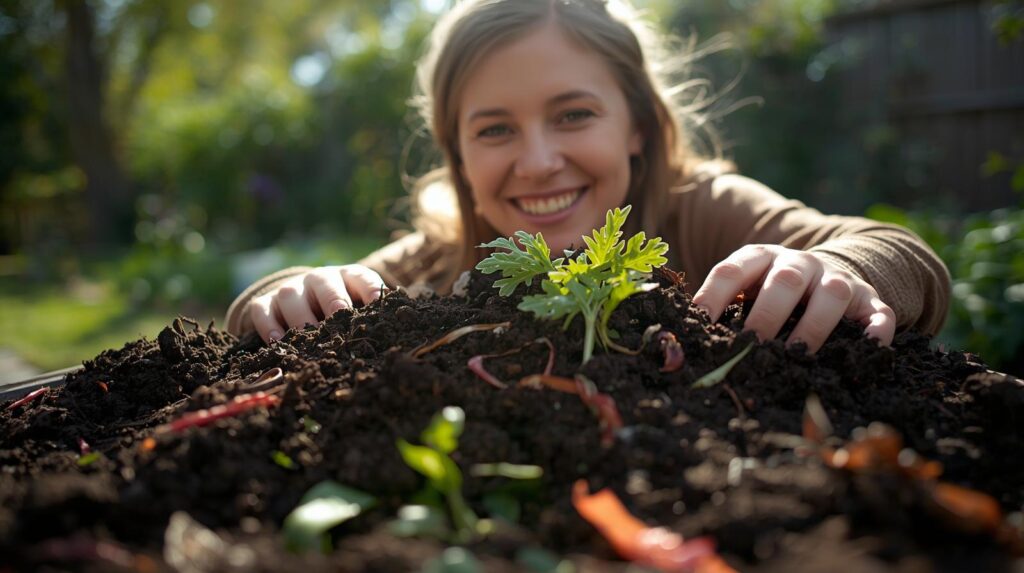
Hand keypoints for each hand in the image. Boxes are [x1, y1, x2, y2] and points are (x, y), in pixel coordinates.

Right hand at [249, 265, 386, 342]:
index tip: (378, 303)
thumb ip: (372, 318)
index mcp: (347, 277)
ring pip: (291, 296)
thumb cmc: (339, 311)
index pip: (361, 277)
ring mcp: (291, 290)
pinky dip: (268, 324)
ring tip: (308, 336)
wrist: (302, 302)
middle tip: (339, 317)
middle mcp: (319, 279)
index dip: (370, 288)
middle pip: (324, 283)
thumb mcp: (357, 309)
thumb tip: (396, 335)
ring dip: (300, 317)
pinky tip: (278, 341)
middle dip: (332, 299)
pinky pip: (263, 310)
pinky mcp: (266, 303)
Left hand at [691, 245, 895, 352]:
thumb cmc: (771, 292)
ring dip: (814, 325)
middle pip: (784, 280)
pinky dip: (876, 331)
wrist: (828, 271)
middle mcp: (799, 263)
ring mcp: (837, 278)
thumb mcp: (745, 290)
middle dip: (767, 314)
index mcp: (760, 258)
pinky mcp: (870, 299)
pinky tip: (867, 351)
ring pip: (833, 292)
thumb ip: (721, 309)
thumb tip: (681, 344)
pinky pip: (880, 312)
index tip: (698, 326)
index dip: (712, 297)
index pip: (731, 270)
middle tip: (751, 346)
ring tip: (797, 357)